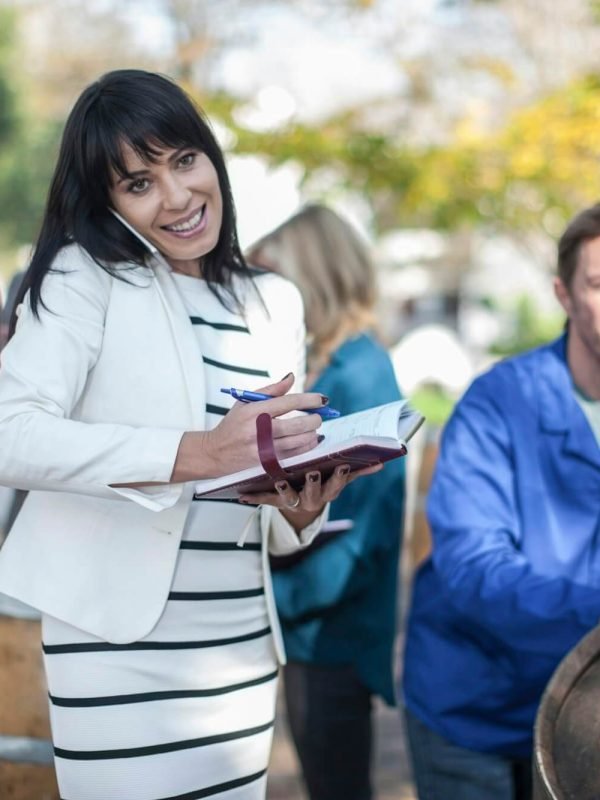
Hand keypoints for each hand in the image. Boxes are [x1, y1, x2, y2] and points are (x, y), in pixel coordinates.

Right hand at [171, 373, 326, 481]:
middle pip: (298, 424)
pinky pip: (296, 456)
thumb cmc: (233, 424)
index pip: (289, 403)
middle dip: (315, 418)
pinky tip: (309, 441)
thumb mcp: (246, 402)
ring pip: (300, 442)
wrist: (214, 453)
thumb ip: (271, 390)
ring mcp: (264, 450)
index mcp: (254, 411)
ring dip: (313, 433)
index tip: (322, 399)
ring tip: (313, 428)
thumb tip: (292, 377)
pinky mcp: (267, 464)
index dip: (309, 400)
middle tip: (319, 415)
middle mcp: (259, 431)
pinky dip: (307, 447)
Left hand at [239, 462, 383, 530]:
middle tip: (313, 472)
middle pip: (315, 493)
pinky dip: (253, 498)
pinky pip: (263, 500)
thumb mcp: (337, 479)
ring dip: (285, 490)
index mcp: (328, 489)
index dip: (341, 477)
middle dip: (315, 484)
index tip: (343, 466)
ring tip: (279, 482)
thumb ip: (357, 471)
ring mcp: (292, 501)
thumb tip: (381, 462)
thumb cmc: (319, 482)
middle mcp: (311, 498)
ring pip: (289, 497)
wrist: (299, 505)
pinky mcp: (274, 502)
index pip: (337, 484)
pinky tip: (241, 494)